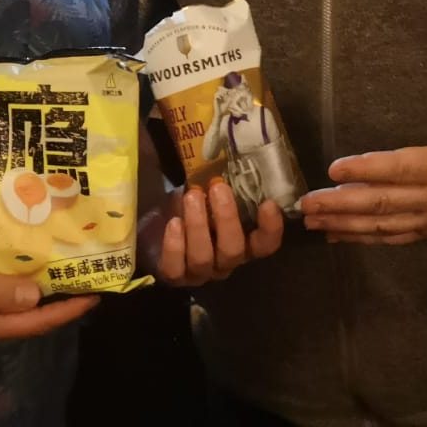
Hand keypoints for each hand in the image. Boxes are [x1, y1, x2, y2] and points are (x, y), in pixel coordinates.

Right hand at [0, 263, 97, 348]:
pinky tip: (14, 275)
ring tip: (58, 276)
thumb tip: (37, 296)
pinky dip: (12, 293)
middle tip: (84, 281)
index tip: (96, 295)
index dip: (67, 311)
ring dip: (36, 299)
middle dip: (58, 305)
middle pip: (28, 322)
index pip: (36, 323)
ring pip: (11, 314)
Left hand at [144, 183, 282, 284]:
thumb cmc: (189, 200)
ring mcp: (199, 272)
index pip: (265, 244)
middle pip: (233, 251)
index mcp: (241, 242)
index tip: (268, 204)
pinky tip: (173, 223)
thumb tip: (227, 150)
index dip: (270, 229)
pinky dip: (175, 246)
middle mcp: (224, 261)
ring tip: (191, 196)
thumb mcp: (208, 188)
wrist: (155, 220)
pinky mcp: (173, 276)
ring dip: (198, 225)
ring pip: (203, 258)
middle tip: (217, 187)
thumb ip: (222, 180)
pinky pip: (175, 269)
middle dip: (226, 218)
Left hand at [299, 70, 426, 244]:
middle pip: (381, 202)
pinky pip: (391, 237)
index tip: (334, 167)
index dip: (367, 169)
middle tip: (306, 202)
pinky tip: (336, 236)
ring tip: (311, 221)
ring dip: (344, 224)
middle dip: (341, 203)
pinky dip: (363, 237)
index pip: (399, 168)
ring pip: (381, 224)